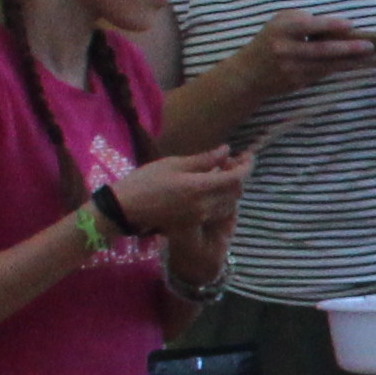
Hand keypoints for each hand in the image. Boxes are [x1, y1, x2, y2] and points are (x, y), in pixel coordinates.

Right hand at [107, 145, 251, 237]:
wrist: (126, 208)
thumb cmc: (146, 181)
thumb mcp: (174, 164)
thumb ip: (204, 160)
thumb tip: (227, 150)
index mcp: (200, 188)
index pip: (236, 178)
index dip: (246, 166)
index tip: (249, 156)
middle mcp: (205, 206)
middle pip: (236, 192)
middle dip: (239, 176)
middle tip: (231, 161)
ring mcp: (201, 217)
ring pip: (229, 204)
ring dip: (231, 189)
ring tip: (221, 173)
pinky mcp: (194, 223)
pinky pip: (218, 212)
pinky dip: (222, 199)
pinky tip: (212, 188)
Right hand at [243, 12, 375, 90]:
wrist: (249, 73)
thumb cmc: (270, 40)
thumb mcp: (279, 22)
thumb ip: (302, 19)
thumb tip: (332, 26)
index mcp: (281, 30)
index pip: (308, 26)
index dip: (330, 25)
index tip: (351, 24)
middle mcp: (285, 50)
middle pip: (321, 49)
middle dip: (347, 48)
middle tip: (369, 45)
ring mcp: (291, 68)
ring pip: (326, 65)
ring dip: (350, 61)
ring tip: (370, 57)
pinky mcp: (297, 82)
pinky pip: (323, 73)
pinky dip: (340, 68)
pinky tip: (355, 64)